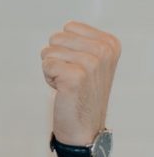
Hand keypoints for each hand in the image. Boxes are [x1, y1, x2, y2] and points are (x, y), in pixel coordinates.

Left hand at [41, 21, 120, 145]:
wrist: (84, 129)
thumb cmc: (83, 94)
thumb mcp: (93, 61)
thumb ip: (82, 41)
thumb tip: (66, 26)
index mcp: (109, 43)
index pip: (69, 27)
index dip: (66, 48)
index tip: (79, 67)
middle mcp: (103, 51)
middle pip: (56, 38)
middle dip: (58, 58)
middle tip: (72, 78)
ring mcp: (91, 63)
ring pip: (48, 51)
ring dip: (53, 69)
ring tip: (68, 84)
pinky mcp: (75, 76)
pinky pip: (46, 64)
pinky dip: (49, 78)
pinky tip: (63, 90)